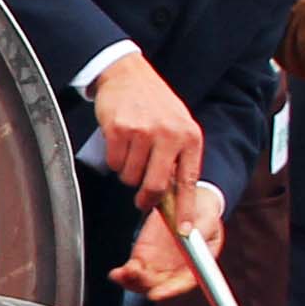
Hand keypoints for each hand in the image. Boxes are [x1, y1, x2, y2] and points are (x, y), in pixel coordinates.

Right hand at [88, 57, 206, 213]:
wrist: (128, 73)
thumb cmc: (154, 102)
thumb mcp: (177, 126)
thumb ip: (178, 157)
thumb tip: (173, 197)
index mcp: (189, 136)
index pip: (188, 181)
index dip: (186, 210)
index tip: (185, 232)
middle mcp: (169, 134)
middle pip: (155, 186)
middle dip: (146, 198)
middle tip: (142, 199)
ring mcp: (143, 132)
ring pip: (131, 177)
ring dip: (129, 172)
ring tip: (133, 151)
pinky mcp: (119, 130)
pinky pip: (115, 163)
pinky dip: (115, 159)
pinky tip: (120, 142)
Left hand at [117, 179, 227, 301]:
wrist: (192, 203)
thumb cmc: (205, 214)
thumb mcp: (208, 219)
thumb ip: (200, 229)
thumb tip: (186, 233)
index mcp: (196, 265)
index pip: (184, 283)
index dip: (171, 290)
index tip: (157, 293)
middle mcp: (177, 269)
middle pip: (160, 286)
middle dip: (146, 285)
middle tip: (136, 275)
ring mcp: (159, 264)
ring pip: (144, 281)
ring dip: (132, 281)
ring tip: (123, 274)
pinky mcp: (144, 256)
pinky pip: (133, 270)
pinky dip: (124, 274)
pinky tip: (117, 274)